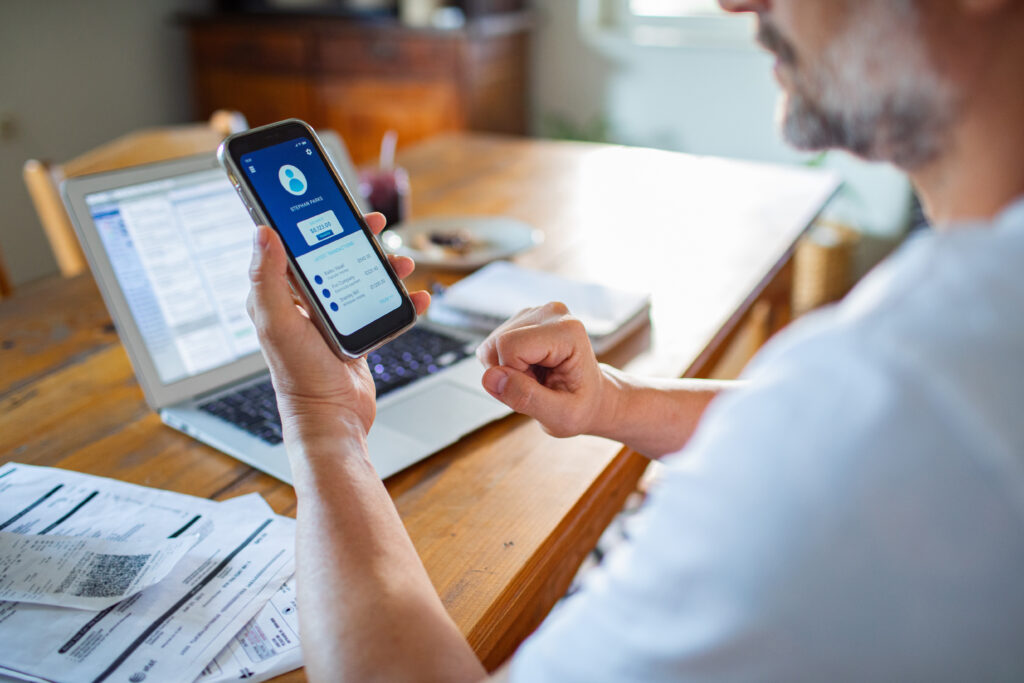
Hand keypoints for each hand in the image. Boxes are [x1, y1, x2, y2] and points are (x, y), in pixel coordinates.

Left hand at [246, 214, 429, 440]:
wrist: (332, 420)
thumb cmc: (299, 378)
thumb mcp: (279, 322)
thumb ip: (268, 278)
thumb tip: (262, 232)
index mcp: (281, 297)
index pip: (295, 247)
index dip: (313, 222)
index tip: (335, 206)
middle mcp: (306, 305)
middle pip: (334, 258)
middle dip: (358, 241)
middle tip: (375, 227)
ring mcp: (333, 320)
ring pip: (362, 280)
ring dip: (384, 268)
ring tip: (402, 264)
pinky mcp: (356, 335)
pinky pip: (381, 309)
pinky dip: (402, 302)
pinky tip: (417, 298)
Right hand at [477, 302, 617, 437]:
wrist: (591, 398)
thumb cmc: (581, 407)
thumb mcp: (561, 416)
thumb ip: (526, 398)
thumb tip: (489, 378)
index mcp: (568, 330)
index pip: (510, 346)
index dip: (515, 376)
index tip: (541, 389)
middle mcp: (552, 313)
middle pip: (497, 343)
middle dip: (509, 374)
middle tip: (539, 386)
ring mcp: (536, 313)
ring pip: (491, 345)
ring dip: (507, 370)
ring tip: (536, 379)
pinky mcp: (523, 319)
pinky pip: (493, 346)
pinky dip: (505, 365)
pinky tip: (529, 370)